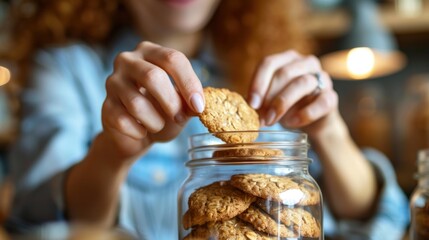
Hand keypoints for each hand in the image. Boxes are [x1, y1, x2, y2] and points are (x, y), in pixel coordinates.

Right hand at [101, 41, 204, 157]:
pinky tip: (142, 131)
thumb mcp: (182, 104)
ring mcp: (112, 82)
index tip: (199, 106)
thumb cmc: (162, 111)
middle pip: (152, 76)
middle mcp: (127, 61)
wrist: (137, 134)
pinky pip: (123, 121)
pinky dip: (139, 131)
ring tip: (158, 125)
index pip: (173, 59)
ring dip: (155, 121)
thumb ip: (190, 102)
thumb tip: (197, 105)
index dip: (189, 83)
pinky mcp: (105, 106)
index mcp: (150, 51)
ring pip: (137, 103)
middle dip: (171, 102)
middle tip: (180, 118)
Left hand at [247, 50, 338, 137]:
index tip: (251, 104)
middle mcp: (306, 63)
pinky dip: (305, 114)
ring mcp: (322, 78)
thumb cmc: (287, 105)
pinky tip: (292, 123)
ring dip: (283, 104)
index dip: (258, 83)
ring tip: (271, 120)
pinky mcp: (331, 96)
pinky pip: (321, 102)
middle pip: (285, 73)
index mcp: (287, 59)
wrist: (312, 120)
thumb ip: (259, 99)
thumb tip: (246, 105)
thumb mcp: (269, 99)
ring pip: (303, 83)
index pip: (269, 63)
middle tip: (260, 116)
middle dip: (269, 96)